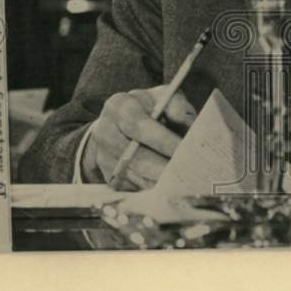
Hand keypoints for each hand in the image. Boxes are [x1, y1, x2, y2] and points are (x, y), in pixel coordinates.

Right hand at [80, 86, 196, 188]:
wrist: (126, 125)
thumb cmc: (155, 110)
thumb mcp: (166, 99)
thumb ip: (176, 106)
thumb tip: (182, 121)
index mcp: (119, 106)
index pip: (140, 127)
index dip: (164, 141)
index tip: (185, 152)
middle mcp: (105, 131)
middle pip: (136, 157)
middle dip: (164, 167)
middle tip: (187, 174)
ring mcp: (103, 157)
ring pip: (135, 177)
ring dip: (160, 184)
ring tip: (182, 184)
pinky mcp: (110, 178)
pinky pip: (132, 189)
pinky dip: (153, 191)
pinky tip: (170, 190)